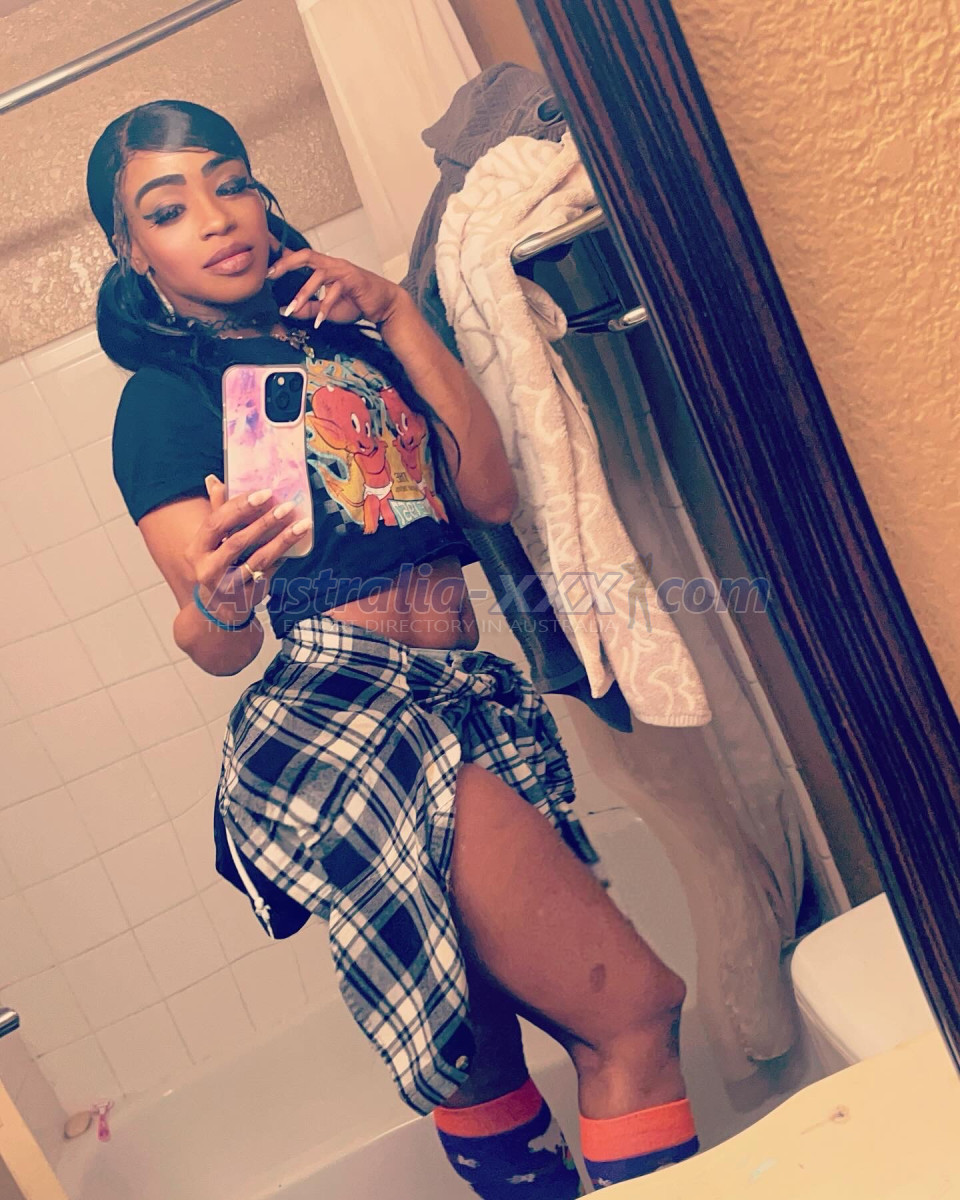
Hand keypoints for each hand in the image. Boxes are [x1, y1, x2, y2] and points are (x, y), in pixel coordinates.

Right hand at [184, 476, 310, 626]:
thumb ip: (217, 510)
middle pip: (237, 541)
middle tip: (286, 506)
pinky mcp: (247, 595)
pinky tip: (296, 542)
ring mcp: (227, 584)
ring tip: (301, 524)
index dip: (240, 506)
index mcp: (197, 548)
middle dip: (264, 522)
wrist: (220, 604)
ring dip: (282, 539)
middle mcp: (208, 568)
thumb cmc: (218, 561)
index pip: (216, 522)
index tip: (265, 493)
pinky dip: (283, 555)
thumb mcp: (213, 539)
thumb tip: (214, 479)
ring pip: (258, 558)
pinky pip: (268, 571)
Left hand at [266, 245, 405, 327]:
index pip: (300, 257)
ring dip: (304, 292)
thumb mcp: (326, 309)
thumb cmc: (357, 302)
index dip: (282, 256)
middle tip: (271, 274)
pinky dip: (325, 306)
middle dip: (287, 263)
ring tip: (293, 308)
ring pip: (318, 274)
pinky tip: (319, 320)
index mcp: (324, 267)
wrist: (384, 305)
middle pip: (306, 255)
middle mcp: (332, 264)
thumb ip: (308, 308)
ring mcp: (343, 270)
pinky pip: (335, 291)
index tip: (266, 258)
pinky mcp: (353, 280)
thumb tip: (287, 310)